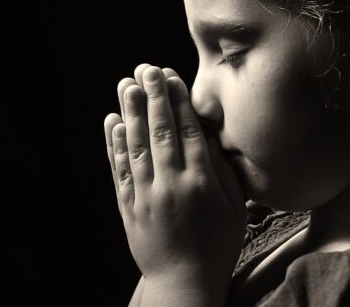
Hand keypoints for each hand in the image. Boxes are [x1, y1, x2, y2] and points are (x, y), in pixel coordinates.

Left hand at [103, 64, 246, 303]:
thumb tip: (211, 138)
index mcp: (201, 184)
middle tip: (146, 68)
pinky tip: (113, 121)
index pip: (187, 132)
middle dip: (153, 96)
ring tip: (127, 85)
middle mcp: (171, 185)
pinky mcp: (128, 206)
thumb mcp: (235, 210)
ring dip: (131, 112)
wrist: (183, 282)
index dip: (177, 101)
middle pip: (160, 132)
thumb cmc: (218, 245)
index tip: (170, 75)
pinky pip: (119, 170)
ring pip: (136, 146)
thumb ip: (224, 173)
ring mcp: (146, 196)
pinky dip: (114, 144)